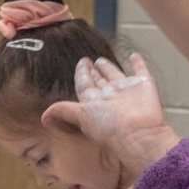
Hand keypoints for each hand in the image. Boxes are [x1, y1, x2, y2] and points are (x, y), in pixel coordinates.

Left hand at [42, 53, 179, 174]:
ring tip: (102, 60)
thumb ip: (64, 111)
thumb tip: (44, 118)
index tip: (80, 64)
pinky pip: (141, 70)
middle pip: (99, 81)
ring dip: (109, 67)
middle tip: (89, 61)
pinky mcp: (145, 86)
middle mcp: (110, 96)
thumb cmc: (110, 127)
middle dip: (94, 72)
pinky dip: (138, 63)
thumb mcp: (81, 116)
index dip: (81, 74)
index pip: (85, 85)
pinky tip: (134, 55)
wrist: (139, 133)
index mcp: (95, 102)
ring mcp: (128, 90)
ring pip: (116, 75)